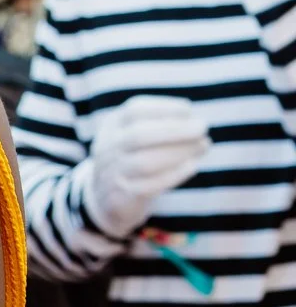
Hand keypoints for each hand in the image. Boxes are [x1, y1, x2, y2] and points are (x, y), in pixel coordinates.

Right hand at [85, 95, 210, 239]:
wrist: (102, 196)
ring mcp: (111, 174)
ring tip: (203, 145)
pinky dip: (174, 175)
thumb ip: (156, 123)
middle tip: (202, 128)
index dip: (163, 108)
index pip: (134, 111)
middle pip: (138, 136)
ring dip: (179, 152)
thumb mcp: (131, 133)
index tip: (189, 110)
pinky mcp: (121, 197)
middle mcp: (107, 148)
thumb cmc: (130, 157)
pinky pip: (149, 187)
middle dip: (175, 130)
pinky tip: (192, 166)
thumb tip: (191, 119)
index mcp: (111, 126)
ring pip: (144, 163)